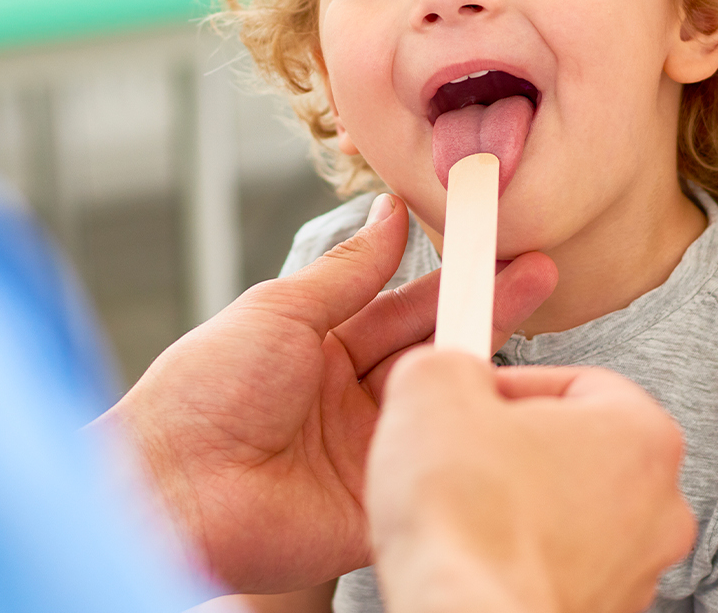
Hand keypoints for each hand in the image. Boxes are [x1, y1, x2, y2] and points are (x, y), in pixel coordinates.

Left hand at [101, 194, 557, 592]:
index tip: (498, 244)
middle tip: (544, 272)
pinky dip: (471, 443)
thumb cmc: (204, 391)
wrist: (173, 487)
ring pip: (444, 407)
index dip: (453, 278)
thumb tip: (389, 212)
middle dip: (489, 311)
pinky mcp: (380, 504)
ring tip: (541, 326)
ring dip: (489, 370)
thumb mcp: (279, 310)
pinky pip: (436, 470)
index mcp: (324, 351)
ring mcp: (370, 454)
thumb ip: (347, 270)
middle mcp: (353, 402)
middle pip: (435, 352)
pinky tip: (513, 412)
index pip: (406, 307)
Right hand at [366, 351, 695, 612]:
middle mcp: (658, 506)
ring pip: (568, 509)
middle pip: (577, 447)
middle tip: (462, 450)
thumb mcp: (433, 390)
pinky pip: (556, 563)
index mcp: (642, 435)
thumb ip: (449, 362)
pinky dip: (518, 555)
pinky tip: (477, 554)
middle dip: (515, 445)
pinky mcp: (602, 612)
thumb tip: (444, 369)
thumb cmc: (468, 523)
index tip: (471, 395)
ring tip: (465, 508)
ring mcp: (635, 569)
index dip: (509, 384)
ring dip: (517, 502)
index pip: (575, 381)